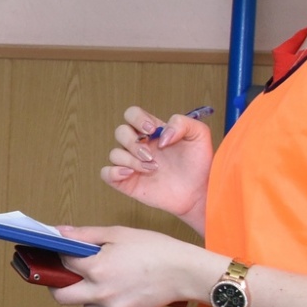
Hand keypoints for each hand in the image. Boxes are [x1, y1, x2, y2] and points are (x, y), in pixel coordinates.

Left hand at [47, 224, 225, 306]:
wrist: (185, 272)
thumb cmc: (155, 249)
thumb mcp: (118, 233)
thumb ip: (85, 235)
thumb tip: (61, 233)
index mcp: (96, 269)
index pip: (64, 263)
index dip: (61, 255)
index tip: (63, 252)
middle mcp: (100, 292)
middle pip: (61, 296)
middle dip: (59, 284)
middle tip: (67, 274)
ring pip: (85, 306)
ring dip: (86, 294)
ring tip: (103, 278)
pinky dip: (108, 300)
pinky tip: (123, 285)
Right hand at [100, 105, 212, 222]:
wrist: (199, 192)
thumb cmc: (199, 164)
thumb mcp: (199, 135)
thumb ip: (182, 123)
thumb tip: (160, 135)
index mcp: (152, 132)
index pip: (132, 114)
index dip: (137, 119)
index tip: (152, 131)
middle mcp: (140, 145)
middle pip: (120, 132)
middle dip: (133, 143)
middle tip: (151, 155)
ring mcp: (132, 164)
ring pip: (114, 153)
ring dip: (131, 160)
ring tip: (152, 169)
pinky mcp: (127, 182)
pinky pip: (106, 173)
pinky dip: (113, 172)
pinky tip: (131, 174)